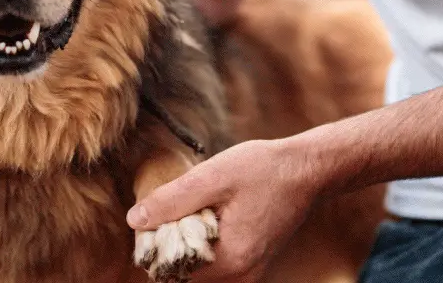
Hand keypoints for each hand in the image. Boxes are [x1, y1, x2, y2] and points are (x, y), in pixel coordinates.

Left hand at [126, 139, 321, 281]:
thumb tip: (135, 220)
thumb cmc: (264, 169)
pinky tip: (209, 217)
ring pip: (199, 270)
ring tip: (195, 210)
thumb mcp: (213, 176)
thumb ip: (172, 200)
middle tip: (175, 209)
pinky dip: (204, 246)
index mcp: (231, 260)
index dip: (157, 245)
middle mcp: (242, 276)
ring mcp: (249, 273)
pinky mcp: (252, 264)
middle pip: (185, 274)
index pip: (173, 270)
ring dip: (187, 245)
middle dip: (171, 245)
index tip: (159, 215)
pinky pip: (216, 265)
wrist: (307, 170)